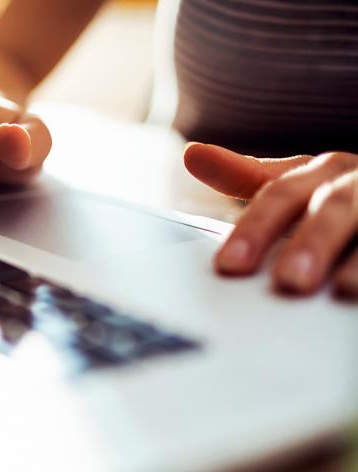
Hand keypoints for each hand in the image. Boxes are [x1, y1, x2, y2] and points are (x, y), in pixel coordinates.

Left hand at [184, 143, 357, 297]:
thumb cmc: (346, 194)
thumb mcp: (300, 183)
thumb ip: (248, 175)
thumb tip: (192, 154)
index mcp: (325, 171)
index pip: (281, 194)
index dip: (256, 228)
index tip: (229, 265)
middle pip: (333, 206)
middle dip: (312, 241)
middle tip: (289, 281)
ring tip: (342, 289)